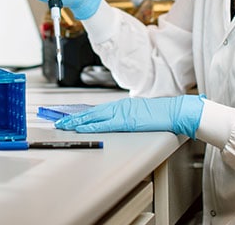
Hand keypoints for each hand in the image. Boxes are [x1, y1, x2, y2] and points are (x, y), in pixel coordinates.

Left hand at [55, 95, 204, 138]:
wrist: (175, 111)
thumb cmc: (162, 114)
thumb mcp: (140, 114)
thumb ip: (128, 117)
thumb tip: (119, 122)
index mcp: (122, 106)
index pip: (97, 110)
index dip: (82, 114)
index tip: (70, 118)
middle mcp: (119, 107)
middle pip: (91, 112)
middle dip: (73, 117)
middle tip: (59, 121)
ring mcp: (121, 113)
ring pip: (93, 116)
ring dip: (77, 121)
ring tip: (64, 125)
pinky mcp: (126, 120)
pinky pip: (104, 124)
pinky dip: (90, 125)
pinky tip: (81, 127)